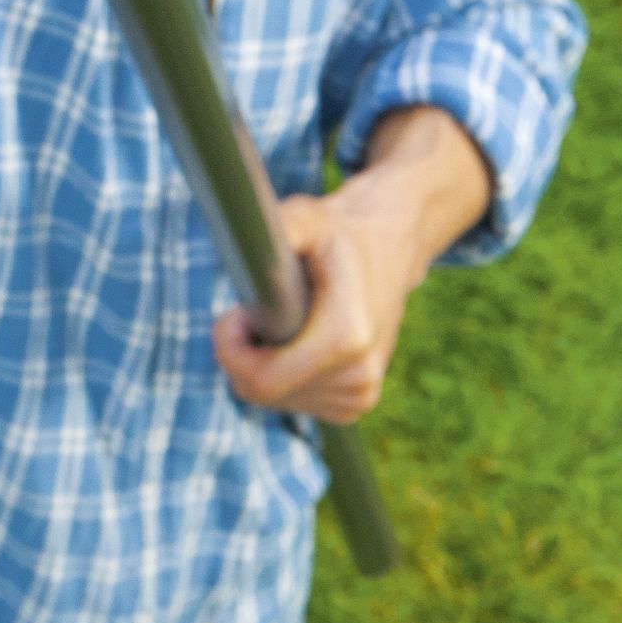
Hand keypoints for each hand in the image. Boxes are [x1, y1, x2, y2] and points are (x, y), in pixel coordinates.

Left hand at [212, 108, 494, 423]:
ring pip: (272, 399)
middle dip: (244, 351)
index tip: (237, 310)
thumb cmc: (339, 233)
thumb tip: (247, 230)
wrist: (390, 252)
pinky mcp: (355, 404)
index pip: (261, 381)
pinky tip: (298, 339)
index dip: (231, 349)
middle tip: (260, 306)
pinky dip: (280, 374)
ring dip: (262, 362)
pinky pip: (292, 401)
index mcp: (347, 338)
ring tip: (286, 317)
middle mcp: (358, 377)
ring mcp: (359, 396)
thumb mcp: (308, 218)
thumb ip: (280, 227)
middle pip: (261, 392)